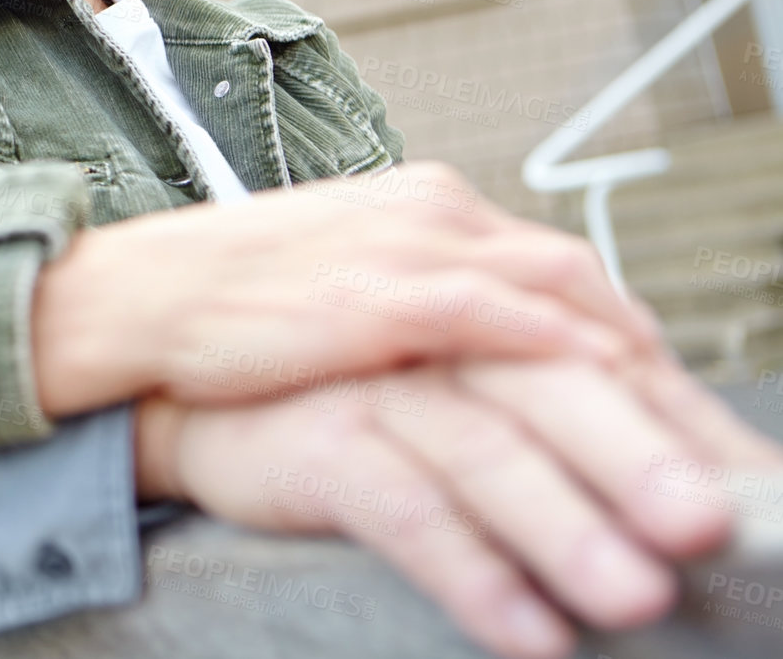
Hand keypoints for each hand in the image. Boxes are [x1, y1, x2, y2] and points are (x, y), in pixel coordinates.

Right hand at [33, 161, 658, 416]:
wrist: (138, 294)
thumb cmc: (224, 298)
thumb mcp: (339, 279)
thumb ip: (414, 297)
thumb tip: (473, 347)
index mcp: (420, 202)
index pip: (553, 264)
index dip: (618, 332)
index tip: (652, 397)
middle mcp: (430, 211)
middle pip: (578, 277)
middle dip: (642, 356)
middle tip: (681, 429)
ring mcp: (408, 248)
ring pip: (559, 296)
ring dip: (624, 369)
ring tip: (660, 440)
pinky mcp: (381, 297)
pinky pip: (501, 322)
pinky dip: (559, 355)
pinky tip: (593, 395)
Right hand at [133, 352, 782, 658]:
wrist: (177, 369)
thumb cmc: (321, 372)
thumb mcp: (434, 348)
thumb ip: (520, 367)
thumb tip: (636, 428)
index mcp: (477, 279)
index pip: (600, 339)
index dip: (678, 413)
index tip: (748, 479)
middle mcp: (435, 315)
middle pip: (557, 378)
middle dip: (644, 454)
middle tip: (712, 523)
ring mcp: (375, 372)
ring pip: (488, 443)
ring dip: (568, 524)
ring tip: (636, 596)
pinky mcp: (319, 430)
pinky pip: (406, 507)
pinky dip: (471, 568)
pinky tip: (525, 628)